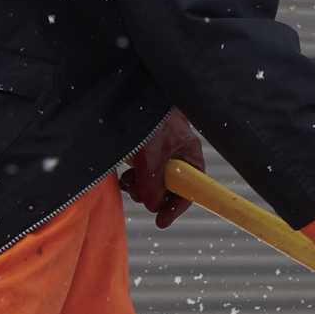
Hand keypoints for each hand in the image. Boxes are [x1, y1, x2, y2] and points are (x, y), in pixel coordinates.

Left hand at [120, 111, 204, 227]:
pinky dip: (132, 177)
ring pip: (152, 181)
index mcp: (188, 153)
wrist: (129, 92)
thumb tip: (152, 206)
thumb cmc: (148, 116)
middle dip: (151, 194)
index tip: (161, 222)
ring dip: (138, 186)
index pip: (191, 189)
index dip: (177, 207)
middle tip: (135, 192)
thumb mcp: (150, 152)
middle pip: (169, 188)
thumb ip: (152, 181)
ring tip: (127, 179)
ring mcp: (160, 153)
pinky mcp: (143, 150)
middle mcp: (176, 155)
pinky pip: (140, 172)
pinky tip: (124, 172)